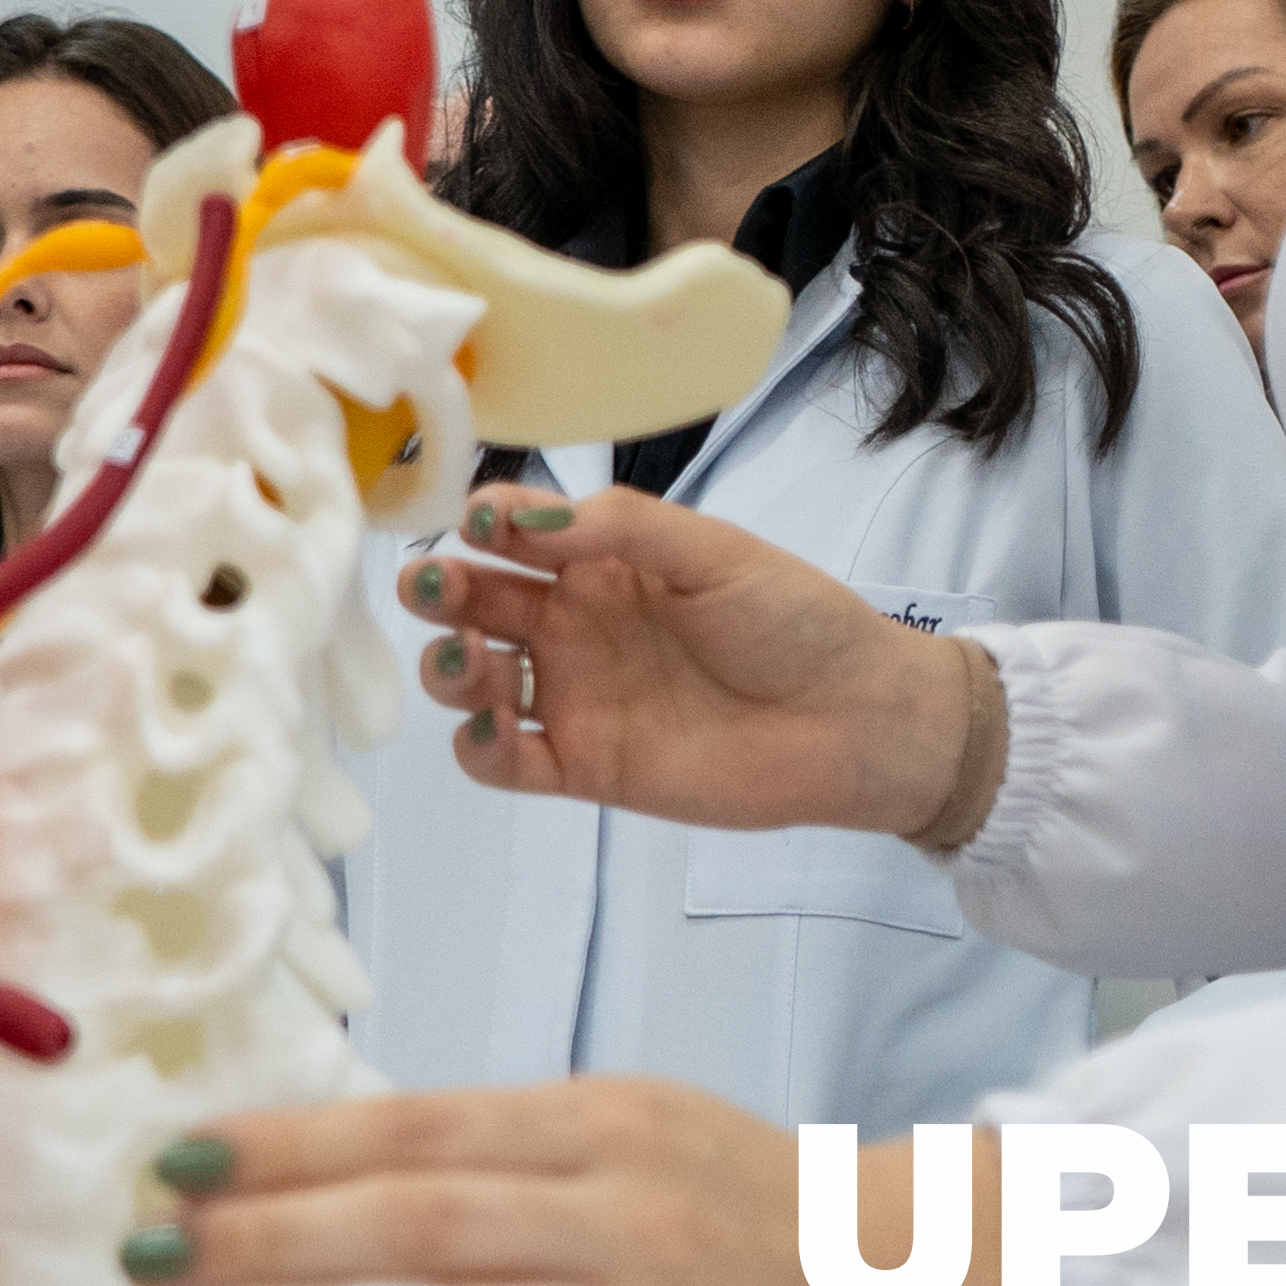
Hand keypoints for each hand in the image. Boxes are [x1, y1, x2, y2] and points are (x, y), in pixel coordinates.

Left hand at [137, 1077, 1004, 1285]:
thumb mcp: (624, 1131)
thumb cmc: (732, 1201)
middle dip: (276, 1238)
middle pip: (429, 1218)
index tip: (171, 1163)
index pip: (418, 1125)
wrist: (909, 1281)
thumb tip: (310, 1172)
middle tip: (149, 1260)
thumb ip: (491, 1152)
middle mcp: (626, 1213)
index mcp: (599, 1123)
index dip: (290, 1145)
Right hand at [409, 491, 972, 835]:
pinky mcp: (585, 767)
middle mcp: (575, 624)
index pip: (514, 532)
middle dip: (440, 590)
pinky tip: (491, 725)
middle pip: (476, 603)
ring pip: (473, 680)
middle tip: (431, 588)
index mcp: (603, 561)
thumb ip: (620, 527)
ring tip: (473, 659)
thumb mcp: (714, 551)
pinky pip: (505, 762)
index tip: (473, 522)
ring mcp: (575, 697)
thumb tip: (524, 518)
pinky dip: (477, 746)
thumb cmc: (794, 620)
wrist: (854, 721)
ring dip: (449, 666)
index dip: (481, 522)